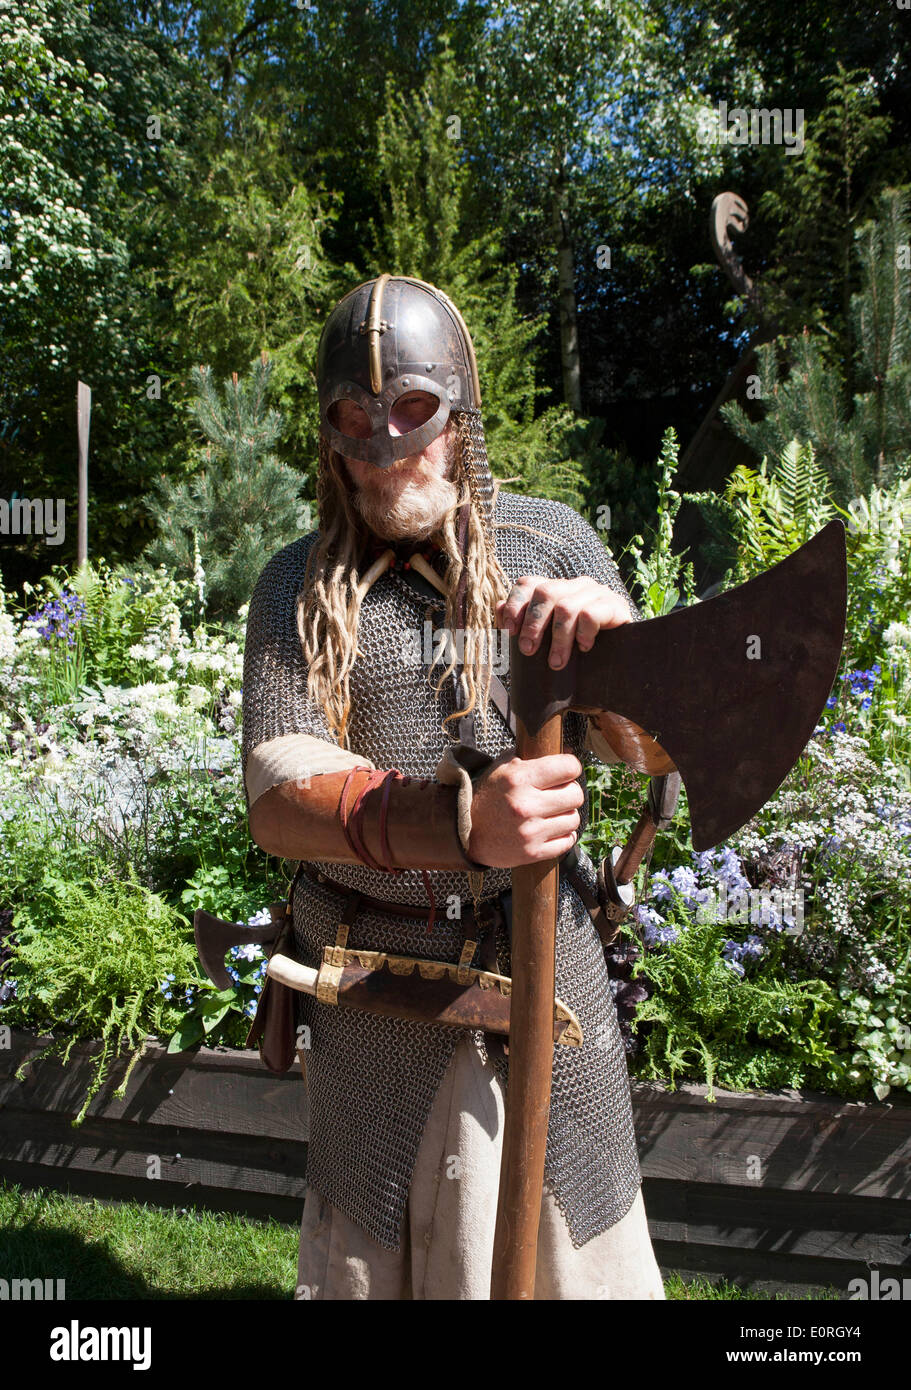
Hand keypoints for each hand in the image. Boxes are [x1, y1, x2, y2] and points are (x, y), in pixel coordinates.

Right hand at [467, 750, 584, 867]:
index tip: (566, 772)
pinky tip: (551, 829)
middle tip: (557, 794)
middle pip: (576, 795)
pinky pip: (567, 842)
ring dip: (565, 815)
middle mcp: (525, 805)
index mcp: (519, 778)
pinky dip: (563, 835)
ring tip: (550, 813)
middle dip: (569, 792)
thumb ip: (532, 757)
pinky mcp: (532, 852)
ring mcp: (530, 831)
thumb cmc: (489, 795)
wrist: (465, 831)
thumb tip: (567, 750)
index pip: (569, 767)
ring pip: (574, 819)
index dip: (570, 767)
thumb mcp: (504, 768)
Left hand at [496, 575, 631, 669]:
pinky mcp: (615, 606)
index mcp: (556, 589)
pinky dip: (583, 635)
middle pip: (545, 592)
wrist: (619, 663)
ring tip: (556, 663)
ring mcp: (596, 592)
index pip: (528, 583)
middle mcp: (575, 585)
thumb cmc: (577, 651)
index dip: (515, 605)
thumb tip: (498, 607)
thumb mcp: (546, 640)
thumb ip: (522, 624)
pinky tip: (584, 649)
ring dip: (558, 640)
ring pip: (567, 606)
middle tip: (528, 651)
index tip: (509, 631)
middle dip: (533, 624)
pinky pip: (590, 614)